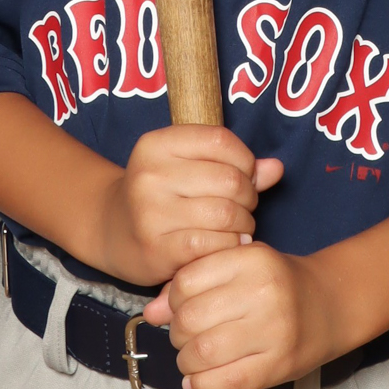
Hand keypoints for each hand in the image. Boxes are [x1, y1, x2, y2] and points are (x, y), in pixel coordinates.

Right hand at [96, 127, 284, 289]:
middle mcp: (149, 174)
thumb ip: (233, 165)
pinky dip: (229, 246)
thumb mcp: (187, 167)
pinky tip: (225, 245)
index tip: (243, 175)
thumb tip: (277, 168)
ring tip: (236, 227)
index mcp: (156, 144)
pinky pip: (213, 244)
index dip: (244, 159)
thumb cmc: (161, 194)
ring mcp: (151, 212)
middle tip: (242, 207)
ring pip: (226, 214)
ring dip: (243, 224)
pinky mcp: (157, 248)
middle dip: (248, 196)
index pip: (220, 140)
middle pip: (229, 180)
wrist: (112, 231)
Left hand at [144, 241, 328, 388]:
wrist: (331, 305)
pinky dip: (202, 385)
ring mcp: (273, 331)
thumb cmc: (278, 284)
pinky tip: (198, 380)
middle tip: (185, 336)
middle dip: (177, 333)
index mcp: (252, 259)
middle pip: (191, 318)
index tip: (179, 309)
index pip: (187, 281)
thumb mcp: (240, 267)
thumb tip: (150, 314)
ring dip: (186, 361)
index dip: (173, 300)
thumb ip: (195, 283)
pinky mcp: (278, 366)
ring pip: (203, 352)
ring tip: (192, 358)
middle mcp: (263, 292)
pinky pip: (224, 382)